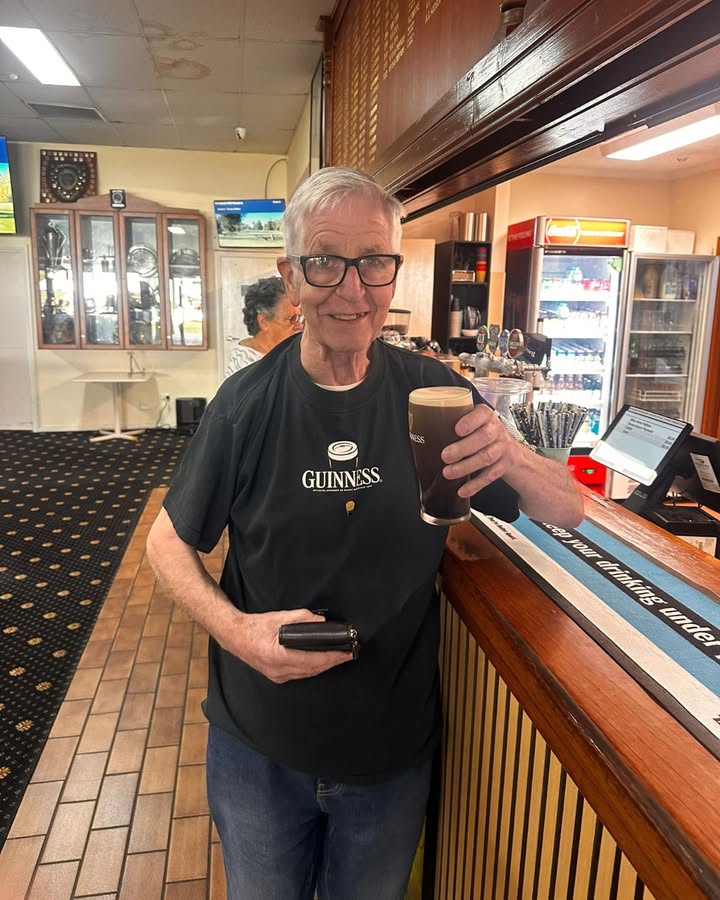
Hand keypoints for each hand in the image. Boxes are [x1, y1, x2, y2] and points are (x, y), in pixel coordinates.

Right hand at [226, 608, 353, 683]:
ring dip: (324, 667)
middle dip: (332, 662)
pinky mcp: (276, 677)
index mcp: (278, 656)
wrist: (236, 636)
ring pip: (307, 674)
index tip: (345, 653)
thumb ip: (303, 618)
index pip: (312, 660)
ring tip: (338, 658)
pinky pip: (300, 675)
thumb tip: (321, 622)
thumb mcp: (279, 617)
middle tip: (348, 655)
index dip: (332, 658)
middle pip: (313, 670)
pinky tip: (321, 662)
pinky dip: (313, 669)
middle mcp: (278, 670)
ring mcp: (276, 676)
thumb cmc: (255, 627)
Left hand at [440, 403, 516, 496]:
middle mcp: (496, 430)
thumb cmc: (483, 432)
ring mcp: (502, 448)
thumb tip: (422, 429)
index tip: (457, 430)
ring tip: (448, 473)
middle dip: (463, 448)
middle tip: (445, 456)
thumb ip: (455, 422)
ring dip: (466, 467)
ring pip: (486, 457)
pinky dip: (475, 485)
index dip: (470, 422)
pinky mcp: (503, 465)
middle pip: (483, 437)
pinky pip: (490, 476)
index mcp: (486, 416)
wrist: (510, 450)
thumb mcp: (473, 422)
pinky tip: (463, 490)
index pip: (481, 414)